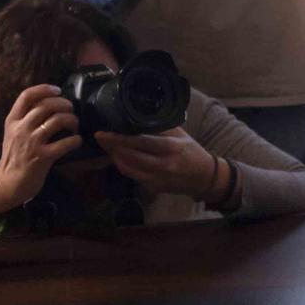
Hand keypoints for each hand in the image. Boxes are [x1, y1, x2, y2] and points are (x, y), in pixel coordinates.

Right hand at [0, 84, 81, 214]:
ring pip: (57, 120)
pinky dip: (75, 140)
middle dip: (64, 104)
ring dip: (71, 120)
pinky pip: (65, 143)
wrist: (7, 183)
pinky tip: (76, 141)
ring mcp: (32, 142)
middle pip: (46, 105)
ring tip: (74, 125)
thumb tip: (48, 104)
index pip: (27, 95)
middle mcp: (21, 128)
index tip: (58, 90)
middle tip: (71, 109)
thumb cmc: (13, 157)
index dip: (45, 89)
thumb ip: (25, 118)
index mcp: (12, 120)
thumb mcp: (13, 133)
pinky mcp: (43, 157)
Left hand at [96, 127, 217, 198]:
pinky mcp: (153, 188)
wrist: (204, 178)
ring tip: (107, 146)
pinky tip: (119, 157)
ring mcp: (157, 179)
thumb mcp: (180, 135)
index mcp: (171, 148)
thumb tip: (140, 116)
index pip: (141, 142)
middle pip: (131, 156)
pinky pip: (133, 176)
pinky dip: (124, 166)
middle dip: (112, 147)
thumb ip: (161, 127)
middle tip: (100, 137)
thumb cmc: (192, 152)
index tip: (105, 133)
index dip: (120, 138)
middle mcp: (163, 165)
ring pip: (128, 169)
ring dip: (115, 157)